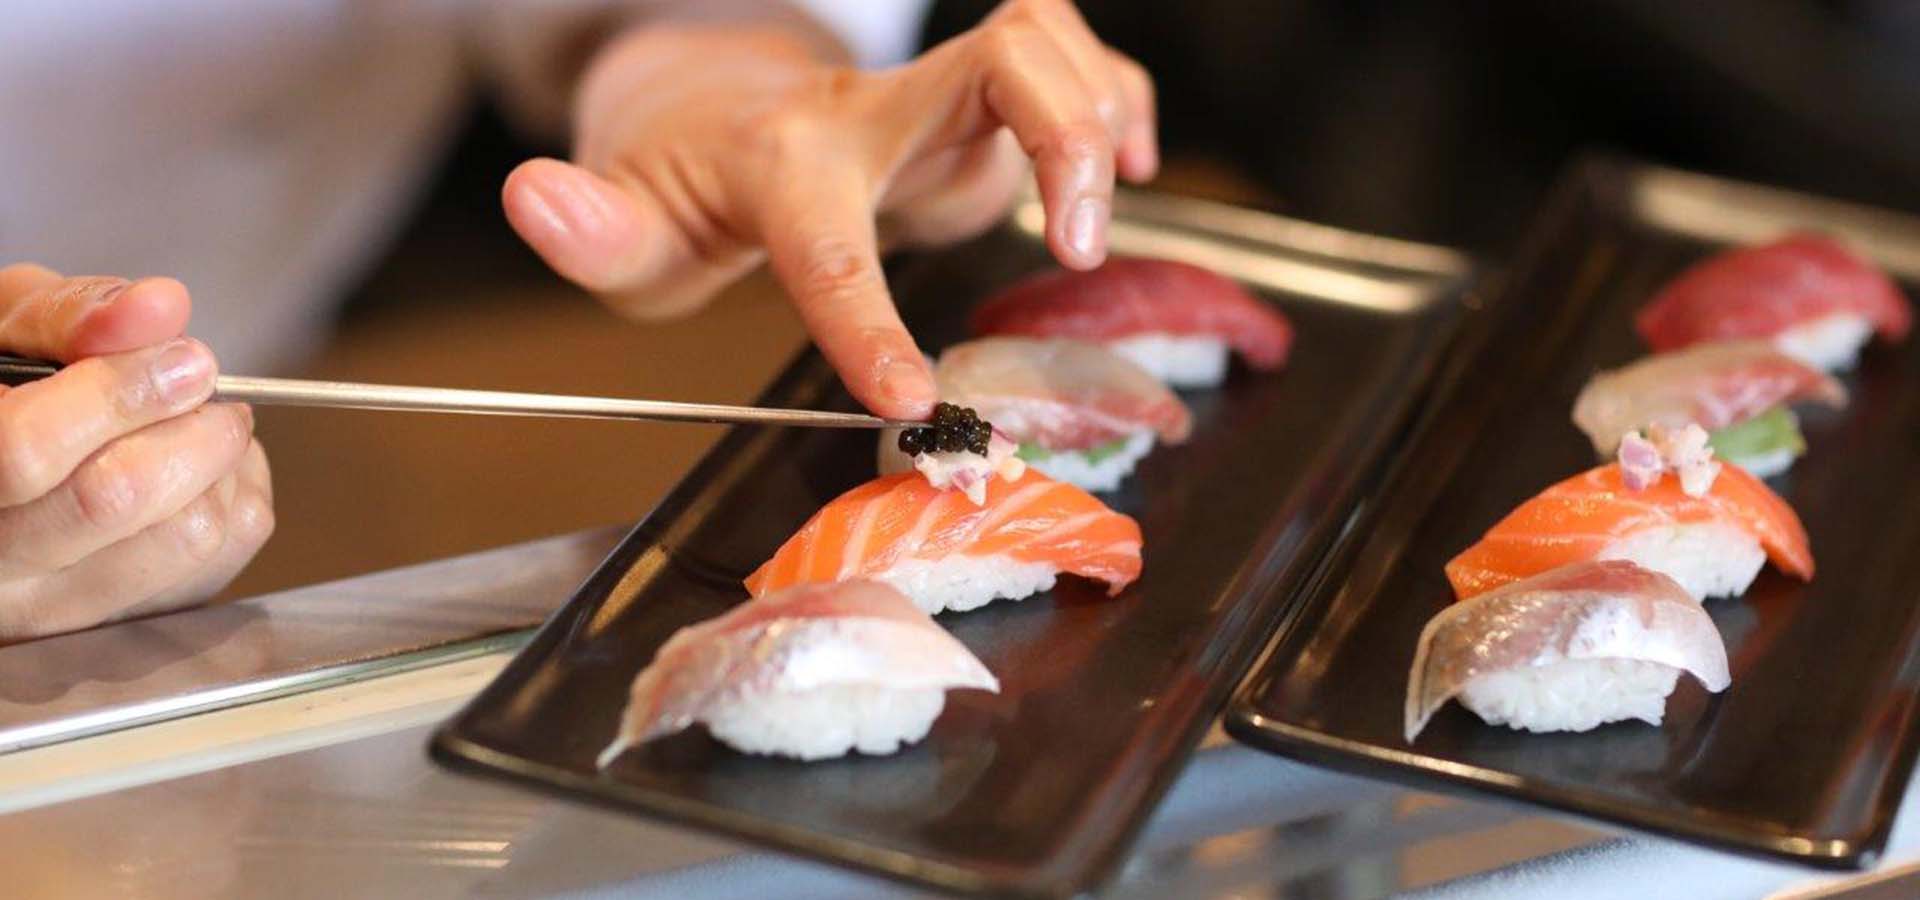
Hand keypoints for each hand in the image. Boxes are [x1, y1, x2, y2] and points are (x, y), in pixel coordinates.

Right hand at [0, 264, 273, 640]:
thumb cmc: (1, 391)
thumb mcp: (5, 333)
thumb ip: (70, 315)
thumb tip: (159, 308)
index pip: (27, 449)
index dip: (121, 394)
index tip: (183, 359)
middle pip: (115, 499)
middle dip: (191, 425)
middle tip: (205, 382)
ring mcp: (53, 612)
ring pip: (184, 539)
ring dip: (225, 464)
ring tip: (206, 420)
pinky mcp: (122, 627)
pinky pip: (219, 566)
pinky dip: (240, 503)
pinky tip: (209, 471)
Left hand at [504, 0, 1156, 418]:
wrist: (719, 106)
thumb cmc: (687, 183)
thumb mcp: (629, 231)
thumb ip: (594, 230)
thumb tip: (533, 196)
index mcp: (783, 164)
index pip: (827, 238)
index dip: (866, 319)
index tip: (912, 399)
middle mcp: (872, 111)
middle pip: (995, 56)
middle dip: (1059, 132)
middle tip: (1077, 239)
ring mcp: (934, 96)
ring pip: (1045, 38)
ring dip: (1099, 114)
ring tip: (1098, 218)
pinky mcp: (979, 101)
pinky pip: (1075, 64)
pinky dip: (1119, 106)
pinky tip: (1124, 171)